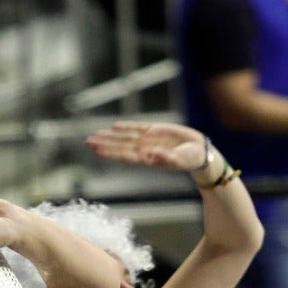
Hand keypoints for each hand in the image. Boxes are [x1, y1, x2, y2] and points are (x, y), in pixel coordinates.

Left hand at [85, 121, 208, 172]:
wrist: (199, 153)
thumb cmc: (190, 160)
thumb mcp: (179, 160)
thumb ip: (165, 158)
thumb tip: (150, 155)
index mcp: (147, 158)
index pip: (124, 155)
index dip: (110, 152)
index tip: (97, 150)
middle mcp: (144, 150)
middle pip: (119, 146)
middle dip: (103, 144)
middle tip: (87, 142)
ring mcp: (148, 140)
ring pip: (125, 137)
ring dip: (110, 137)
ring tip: (94, 135)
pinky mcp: (155, 131)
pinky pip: (137, 128)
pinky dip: (126, 127)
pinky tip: (114, 127)